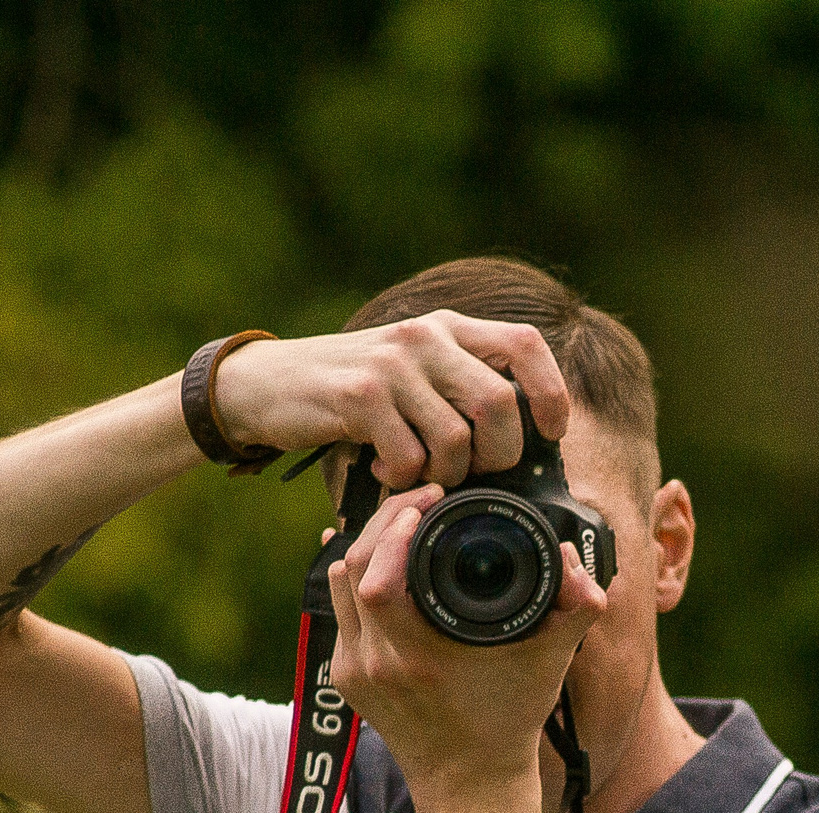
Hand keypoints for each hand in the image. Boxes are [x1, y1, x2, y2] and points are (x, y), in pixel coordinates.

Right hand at [210, 312, 571, 490]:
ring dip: (444, 475)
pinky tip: (381, 467)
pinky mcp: (360, 395)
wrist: (266, 385)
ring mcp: (392, 364)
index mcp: (448, 328)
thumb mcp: (413, 372)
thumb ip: (461, 389)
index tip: (552, 433)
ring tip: (418, 472)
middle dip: (496, 456)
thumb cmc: (353, 392)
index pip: (527, 345)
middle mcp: (425, 336)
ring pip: (456, 439)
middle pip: (499, 405)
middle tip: (472, 474)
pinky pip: (409, 457)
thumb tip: (527, 446)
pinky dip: (402, 478)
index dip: (551, 392)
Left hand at [325, 486, 609, 802]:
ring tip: (402, 523)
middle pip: (351, 566)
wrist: (470, 784)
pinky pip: (340, 609)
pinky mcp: (344, 677)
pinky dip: (359, 578)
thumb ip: (576, 607)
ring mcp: (353, 671)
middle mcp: (374, 663)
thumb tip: (572, 557)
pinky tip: (381, 558)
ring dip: (365, 546)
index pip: (377, 572)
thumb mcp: (550, 662)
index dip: (396, 524)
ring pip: (338, 582)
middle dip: (383, 522)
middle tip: (420, 500)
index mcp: (416, 657)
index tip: (430, 500)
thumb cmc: (509, 722)